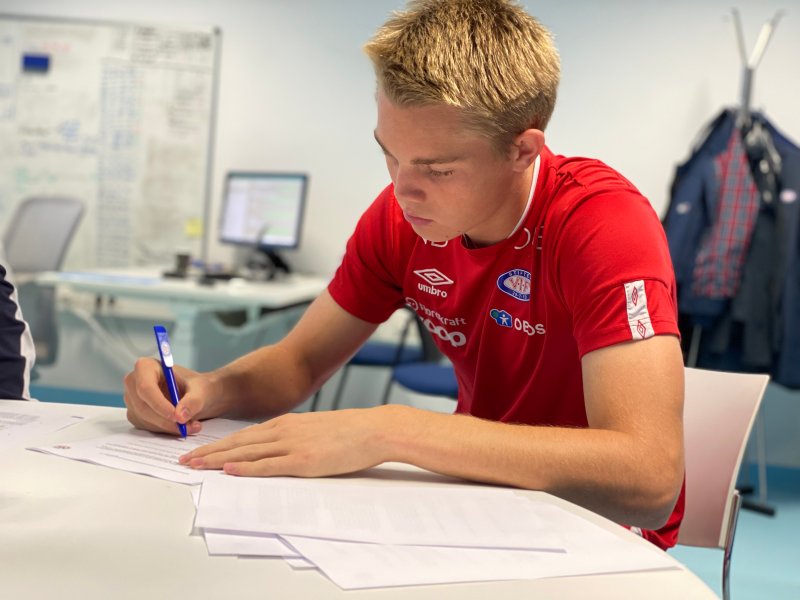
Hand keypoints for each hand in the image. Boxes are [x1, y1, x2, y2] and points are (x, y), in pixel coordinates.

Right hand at [123, 357, 213, 434]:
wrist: (196, 394)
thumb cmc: (196, 386)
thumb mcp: (201, 390)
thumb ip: (193, 401)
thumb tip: (180, 416)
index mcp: (146, 366)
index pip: (146, 388)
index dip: (159, 404)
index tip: (177, 417)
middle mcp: (134, 382)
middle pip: (143, 407)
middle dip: (166, 421)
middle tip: (188, 427)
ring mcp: (132, 399)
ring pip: (145, 420)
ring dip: (168, 427)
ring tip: (191, 426)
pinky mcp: (135, 414)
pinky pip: (147, 427)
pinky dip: (165, 430)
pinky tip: (181, 426)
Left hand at [178, 407, 394, 476]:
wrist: (372, 429)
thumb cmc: (349, 431)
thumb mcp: (314, 428)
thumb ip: (293, 436)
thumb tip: (276, 447)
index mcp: (285, 423)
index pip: (243, 435)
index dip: (218, 443)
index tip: (199, 450)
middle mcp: (283, 431)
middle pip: (237, 442)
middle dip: (208, 451)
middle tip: (184, 459)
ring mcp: (292, 445)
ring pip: (247, 452)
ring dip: (218, 459)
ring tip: (196, 465)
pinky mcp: (303, 460)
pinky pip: (269, 465)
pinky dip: (247, 468)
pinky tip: (230, 470)